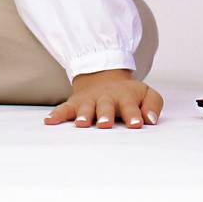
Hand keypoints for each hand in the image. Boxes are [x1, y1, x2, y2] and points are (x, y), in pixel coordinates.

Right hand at [45, 68, 163, 128]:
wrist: (103, 77)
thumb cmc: (127, 93)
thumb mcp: (146, 93)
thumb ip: (153, 104)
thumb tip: (151, 119)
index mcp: (124, 97)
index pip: (130, 106)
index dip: (133, 114)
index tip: (136, 124)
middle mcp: (105, 99)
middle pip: (105, 106)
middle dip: (105, 115)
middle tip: (105, 124)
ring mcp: (89, 101)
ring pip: (85, 108)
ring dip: (83, 115)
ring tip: (81, 124)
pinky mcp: (75, 104)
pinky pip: (64, 108)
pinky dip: (57, 114)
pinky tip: (49, 121)